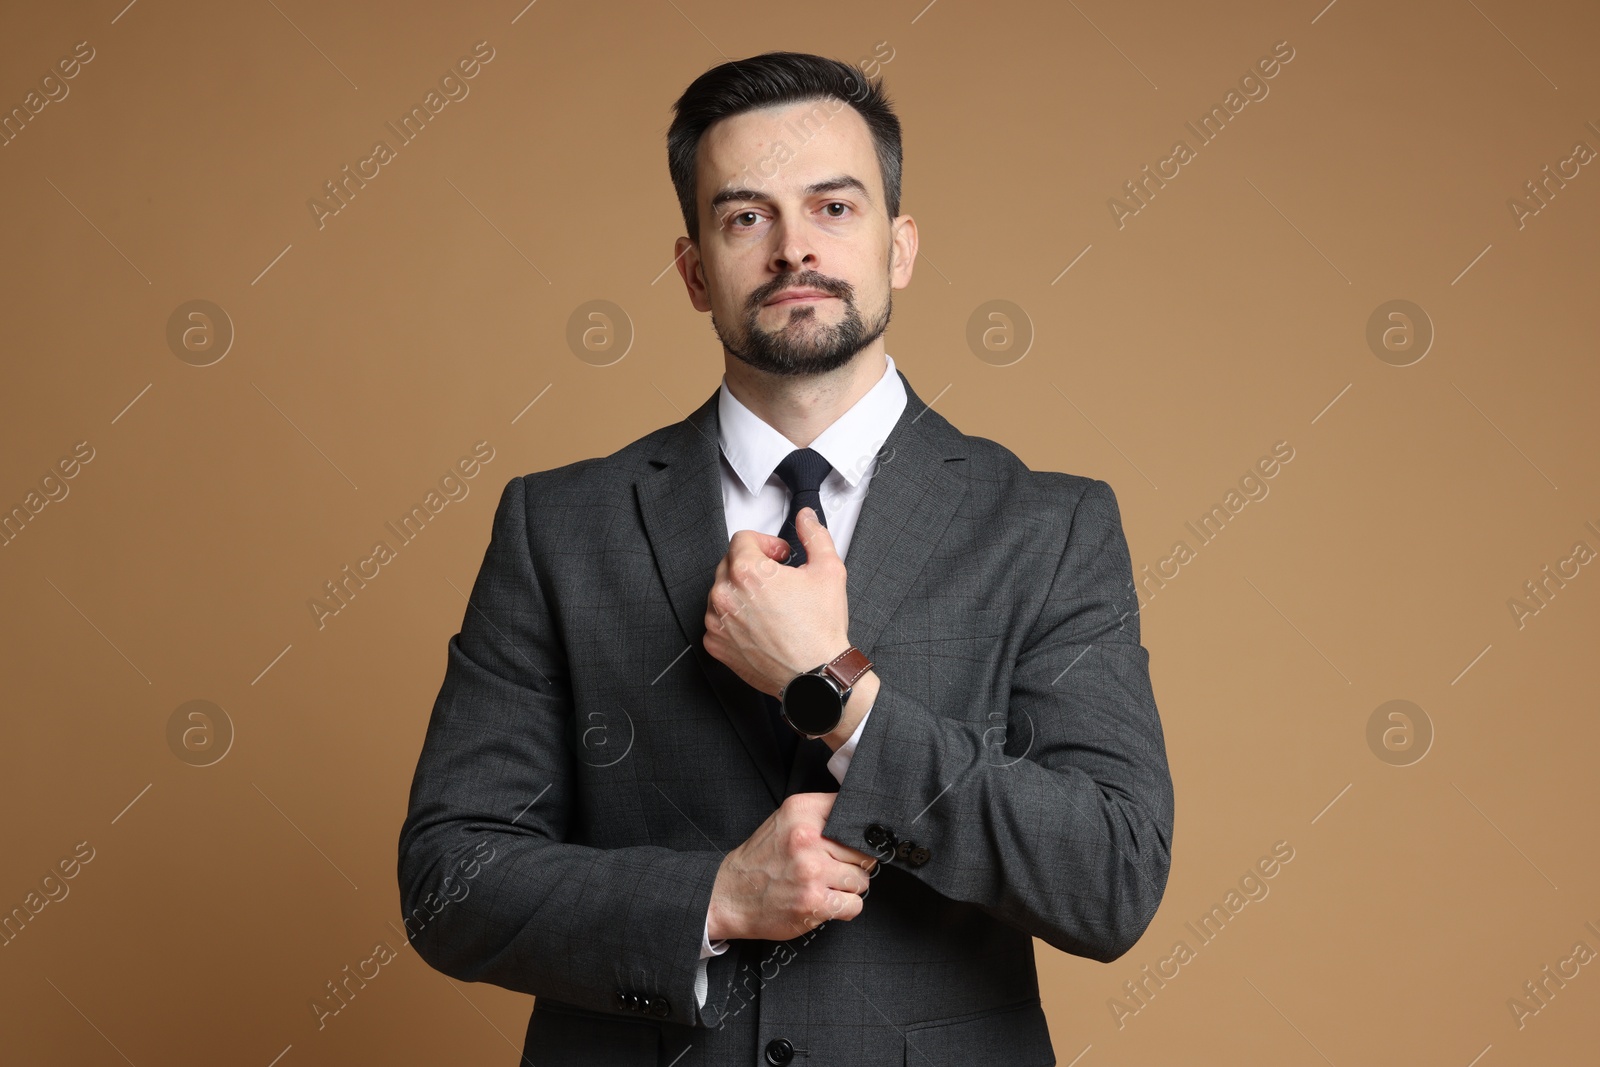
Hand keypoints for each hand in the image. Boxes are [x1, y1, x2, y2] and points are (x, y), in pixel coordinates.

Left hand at [703, 506, 850, 695]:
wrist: (816, 675)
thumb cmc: (820, 630)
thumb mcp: (828, 570)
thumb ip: (814, 535)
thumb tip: (806, 519)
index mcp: (748, 572)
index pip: (742, 539)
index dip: (765, 543)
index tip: (778, 556)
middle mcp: (725, 595)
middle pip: (730, 563)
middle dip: (753, 565)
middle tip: (777, 579)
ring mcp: (717, 621)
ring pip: (721, 592)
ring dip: (741, 592)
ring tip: (769, 604)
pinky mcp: (716, 644)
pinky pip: (718, 620)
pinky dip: (734, 618)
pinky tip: (759, 624)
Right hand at [707, 792, 877, 941]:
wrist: (730, 896)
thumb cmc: (761, 859)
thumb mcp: (785, 820)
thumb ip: (820, 814)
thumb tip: (863, 821)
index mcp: (801, 811)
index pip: (853, 813)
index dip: (857, 830)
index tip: (852, 839)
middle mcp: (807, 838)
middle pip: (862, 851)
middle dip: (852, 862)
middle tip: (831, 867)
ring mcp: (811, 871)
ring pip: (862, 879)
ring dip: (849, 887)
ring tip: (826, 885)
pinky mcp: (814, 902)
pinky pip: (854, 905)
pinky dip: (844, 907)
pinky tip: (825, 902)